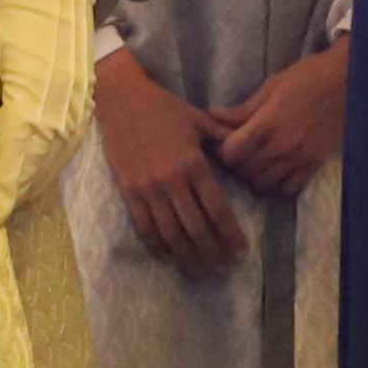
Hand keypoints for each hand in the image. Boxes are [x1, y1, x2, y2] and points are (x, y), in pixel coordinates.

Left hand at [0, 0, 101, 225]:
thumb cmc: (15, 16)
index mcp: (28, 111)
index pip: (12, 169)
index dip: (0, 197)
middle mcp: (57, 122)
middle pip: (35, 173)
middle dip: (15, 194)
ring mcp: (77, 115)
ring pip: (53, 164)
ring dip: (34, 183)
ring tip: (14, 196)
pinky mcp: (86, 106)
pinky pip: (68, 148)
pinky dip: (51, 164)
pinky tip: (38, 166)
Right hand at [94, 47, 247, 275]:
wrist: (121, 98)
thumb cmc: (163, 107)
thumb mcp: (199, 119)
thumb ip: (223, 139)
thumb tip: (245, 153)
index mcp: (193, 164)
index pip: (216, 209)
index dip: (230, 234)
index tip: (242, 251)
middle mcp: (171, 181)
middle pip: (196, 228)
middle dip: (213, 252)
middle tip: (225, 266)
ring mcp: (147, 189)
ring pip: (171, 234)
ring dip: (188, 256)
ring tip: (202, 269)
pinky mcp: (128, 191)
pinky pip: (144, 227)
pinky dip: (158, 246)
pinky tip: (170, 257)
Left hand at [211, 41, 350, 197]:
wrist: (348, 82)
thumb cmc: (307, 78)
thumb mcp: (270, 87)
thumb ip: (242, 109)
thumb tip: (211, 117)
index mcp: (267, 123)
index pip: (231, 153)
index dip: (222, 151)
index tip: (224, 143)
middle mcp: (281, 146)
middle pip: (244, 171)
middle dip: (235, 164)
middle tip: (238, 153)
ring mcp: (299, 159)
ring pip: (263, 184)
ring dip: (253, 176)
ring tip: (255, 163)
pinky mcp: (315, 165)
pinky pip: (289, 189)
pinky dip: (277, 185)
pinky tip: (275, 172)